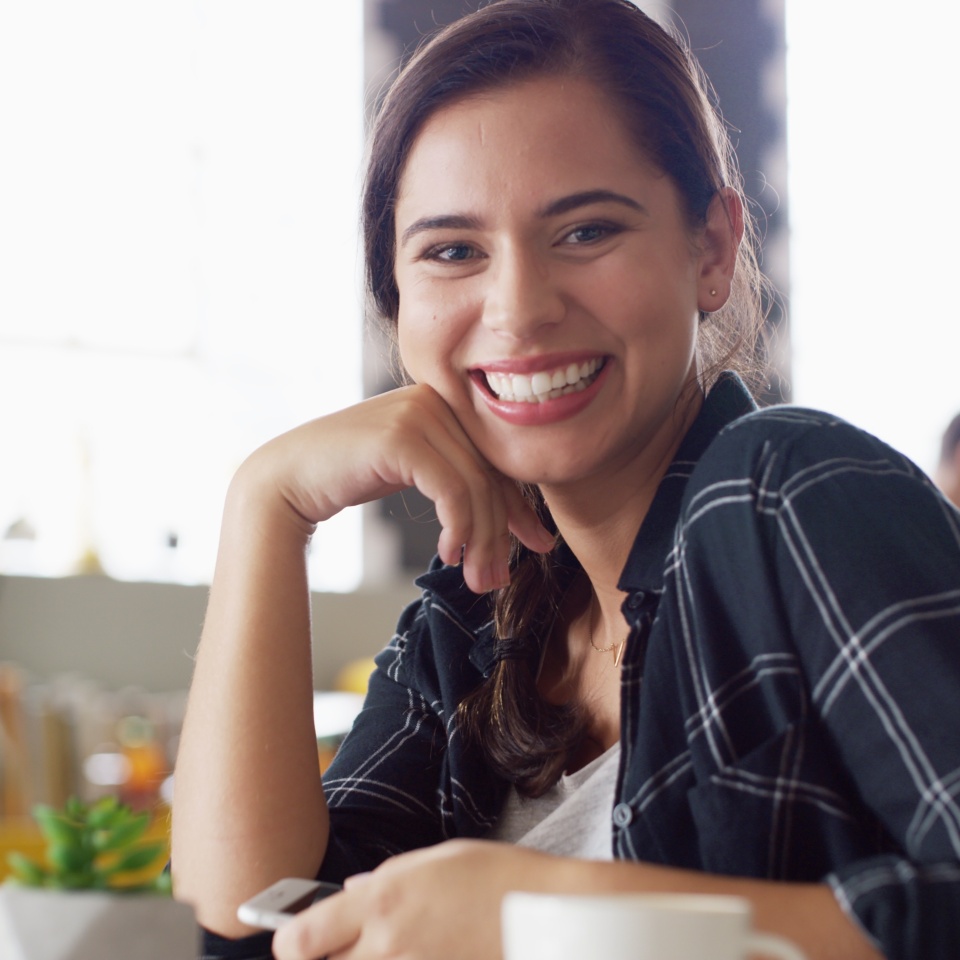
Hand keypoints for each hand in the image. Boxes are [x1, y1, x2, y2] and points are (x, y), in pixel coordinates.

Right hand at [237, 385, 553, 592]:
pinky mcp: (402, 437)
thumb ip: (455, 478)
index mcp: (442, 402)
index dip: (519, 507)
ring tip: (477, 579)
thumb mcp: (413, 473)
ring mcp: (418, 413)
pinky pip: (452, 489)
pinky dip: (459, 527)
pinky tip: (449, 554)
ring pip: (475, 485)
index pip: (493, 460)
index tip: (537, 545)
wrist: (284, 478)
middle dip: (503, 532)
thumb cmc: (346, 477)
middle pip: (489, 474)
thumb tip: (508, 518)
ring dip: (482, 540)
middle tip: (499, 578)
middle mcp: (434, 399)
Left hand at [272, 840, 558, 959]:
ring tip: (385, 946)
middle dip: (322, 958)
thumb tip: (348, 896)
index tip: (295, 937)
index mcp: (382, 902)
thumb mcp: (434, 860)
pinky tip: (418, 952)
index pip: (298, 941)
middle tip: (341, 945)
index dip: (289, 940)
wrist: (547, 917)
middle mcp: (386, 947)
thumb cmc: (496, 877)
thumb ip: (383, 880)